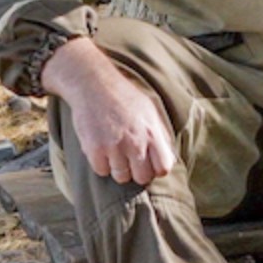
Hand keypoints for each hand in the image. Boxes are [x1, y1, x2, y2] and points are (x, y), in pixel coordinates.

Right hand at [40, 38, 176, 185]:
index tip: (149, 164)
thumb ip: (160, 135)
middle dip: (137, 172)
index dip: (156, 169)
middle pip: (142, 178)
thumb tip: (168, 159)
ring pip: (121, 177)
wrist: (94, 84)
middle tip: (130, 160)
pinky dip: (101, 164)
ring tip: (115, 152)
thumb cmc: (124, 97)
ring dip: (118, 169)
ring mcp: (114, 147)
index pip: (163, 168)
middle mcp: (135, 143)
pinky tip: (102, 149)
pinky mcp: (94, 149)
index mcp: (152, 133)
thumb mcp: (150, 111)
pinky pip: (101, 171)